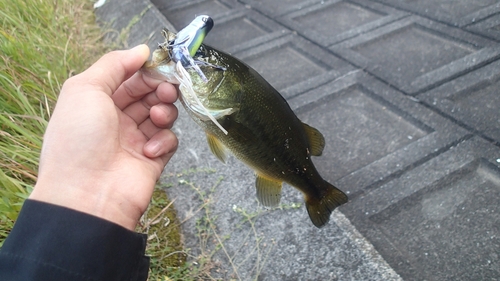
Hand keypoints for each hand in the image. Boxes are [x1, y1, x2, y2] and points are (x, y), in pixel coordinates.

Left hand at [29, 45, 177, 229]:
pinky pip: (168, 141)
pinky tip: (148, 150)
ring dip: (164, 110)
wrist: (87, 195)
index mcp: (98, 102)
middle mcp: (117, 119)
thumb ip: (114, 64)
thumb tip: (141, 50)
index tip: (162, 64)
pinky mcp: (153, 159)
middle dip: (160, 87)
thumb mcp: (85, 89)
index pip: (128, 78)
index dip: (146, 70)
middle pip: (148, 94)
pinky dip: (163, 141)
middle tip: (167, 88)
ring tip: (158, 117)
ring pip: (162, 114)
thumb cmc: (79, 139)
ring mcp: (135, 140)